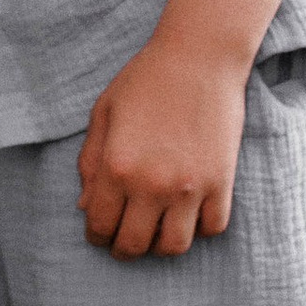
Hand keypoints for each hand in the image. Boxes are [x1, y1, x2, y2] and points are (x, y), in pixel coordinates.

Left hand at [77, 42, 245, 256]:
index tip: (100, 233)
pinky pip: (212, 227)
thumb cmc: (146, 80)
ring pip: (174, 246)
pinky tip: (189, 212)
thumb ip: (90, 162)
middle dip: (124, 248)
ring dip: (161, 245)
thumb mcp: (104, 113)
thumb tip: (85, 206)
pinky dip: (199, 228)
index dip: (96, 236)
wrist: (199, 56)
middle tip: (125, 240)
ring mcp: (189, 186)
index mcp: (116, 166)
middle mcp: (151, 183)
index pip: (100, 225)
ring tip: (157, 229)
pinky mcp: (221, 182)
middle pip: (134, 244)